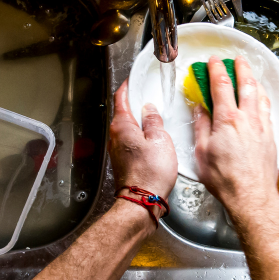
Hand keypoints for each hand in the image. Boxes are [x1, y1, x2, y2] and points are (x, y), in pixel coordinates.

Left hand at [108, 80, 177, 199]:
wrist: (143, 200)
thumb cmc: (151, 172)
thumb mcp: (160, 139)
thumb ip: (154, 120)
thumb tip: (149, 109)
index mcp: (122, 126)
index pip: (120, 99)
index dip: (128, 87)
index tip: (133, 80)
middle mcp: (116, 137)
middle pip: (123, 113)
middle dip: (135, 103)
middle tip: (149, 95)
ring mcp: (118, 150)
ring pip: (128, 128)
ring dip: (139, 120)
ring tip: (155, 116)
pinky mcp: (124, 160)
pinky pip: (131, 140)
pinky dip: (140, 134)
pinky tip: (153, 137)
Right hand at [193, 56, 277, 213]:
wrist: (251, 196)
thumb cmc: (225, 179)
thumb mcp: (202, 152)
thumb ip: (201, 126)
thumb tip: (200, 109)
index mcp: (228, 120)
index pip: (222, 85)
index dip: (217, 69)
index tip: (213, 61)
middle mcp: (248, 119)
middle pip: (246, 84)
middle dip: (241, 68)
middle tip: (237, 59)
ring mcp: (262, 127)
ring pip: (261, 95)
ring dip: (255, 81)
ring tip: (251, 74)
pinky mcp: (271, 136)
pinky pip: (268, 110)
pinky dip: (264, 99)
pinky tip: (262, 99)